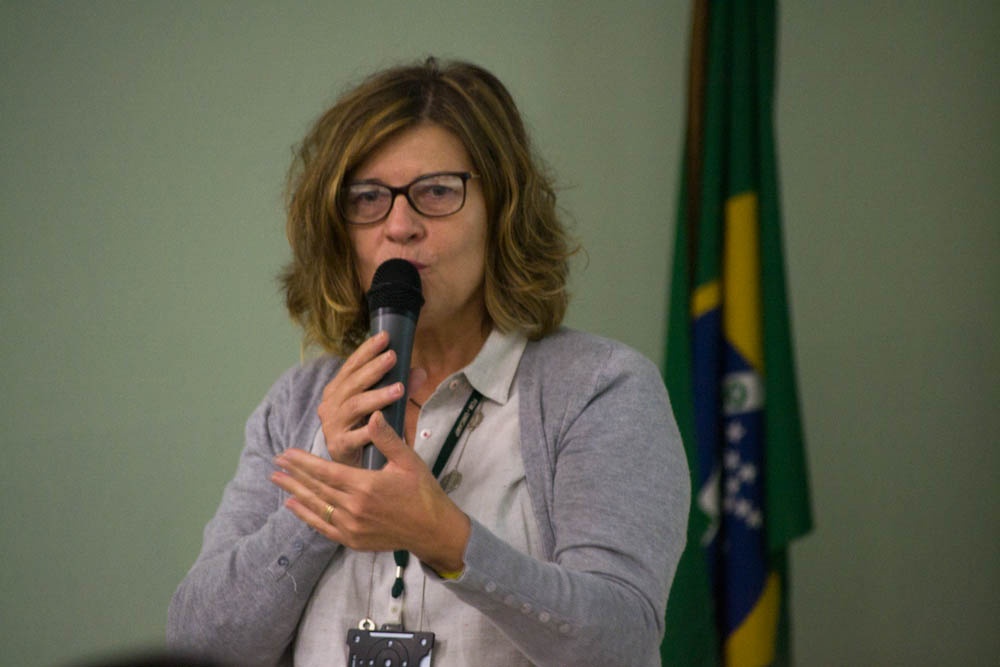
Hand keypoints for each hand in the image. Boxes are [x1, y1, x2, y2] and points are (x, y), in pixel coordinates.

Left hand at [271, 410, 469, 572]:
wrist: (433, 530)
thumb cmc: (422, 491)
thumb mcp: (408, 460)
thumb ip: (387, 439)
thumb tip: (373, 415)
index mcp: (365, 485)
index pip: (325, 471)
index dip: (304, 462)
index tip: (286, 453)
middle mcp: (354, 507)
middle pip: (316, 488)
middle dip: (294, 474)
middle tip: (276, 462)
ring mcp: (352, 527)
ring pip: (316, 506)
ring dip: (295, 492)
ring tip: (277, 480)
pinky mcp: (353, 540)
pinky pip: (323, 527)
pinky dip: (306, 516)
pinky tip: (293, 506)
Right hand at [316, 331, 425, 464]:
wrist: (352, 468)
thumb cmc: (367, 432)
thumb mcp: (384, 406)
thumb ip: (399, 388)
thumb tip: (420, 371)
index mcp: (337, 390)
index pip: (351, 366)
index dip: (367, 350)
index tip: (385, 336)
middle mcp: (330, 405)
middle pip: (352, 383)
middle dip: (373, 369)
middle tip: (392, 356)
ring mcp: (332, 426)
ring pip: (355, 406)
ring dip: (377, 396)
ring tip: (399, 388)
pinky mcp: (338, 446)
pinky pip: (355, 436)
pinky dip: (370, 429)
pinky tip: (383, 421)